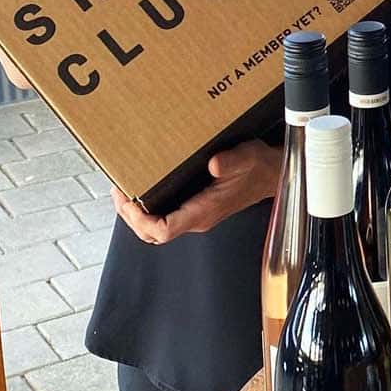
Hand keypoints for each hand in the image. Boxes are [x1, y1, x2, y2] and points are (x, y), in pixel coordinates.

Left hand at [113, 140, 280, 244]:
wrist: (271, 174)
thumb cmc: (258, 167)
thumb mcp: (246, 157)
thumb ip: (231, 161)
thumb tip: (213, 164)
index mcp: (204, 211)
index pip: (163, 230)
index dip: (140, 220)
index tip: (128, 201)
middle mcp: (197, 218)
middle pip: (152, 233)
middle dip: (130, 217)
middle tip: (119, 192)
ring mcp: (195, 216)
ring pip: (156, 228)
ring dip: (136, 215)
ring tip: (125, 192)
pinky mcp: (195, 208)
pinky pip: (164, 219)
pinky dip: (147, 209)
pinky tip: (143, 191)